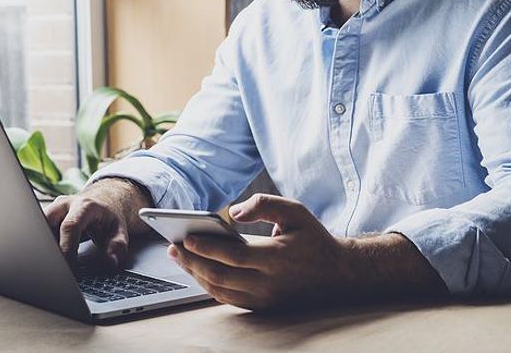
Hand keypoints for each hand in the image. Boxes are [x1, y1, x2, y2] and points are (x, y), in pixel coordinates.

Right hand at [44, 178, 151, 267]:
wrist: (102, 201)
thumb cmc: (108, 217)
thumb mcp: (119, 230)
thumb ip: (118, 246)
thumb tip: (111, 262)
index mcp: (84, 206)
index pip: (70, 226)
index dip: (67, 247)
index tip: (69, 267)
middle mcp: (65, 204)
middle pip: (46, 223)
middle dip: (47, 246)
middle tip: (55, 267)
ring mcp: (53, 208)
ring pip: (38, 226)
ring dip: (43, 245)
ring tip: (52, 262)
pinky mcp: (46, 216)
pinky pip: (38, 230)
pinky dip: (43, 244)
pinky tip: (49, 256)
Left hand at [168, 193, 349, 310]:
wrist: (337, 274)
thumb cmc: (312, 239)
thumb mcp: (295, 211)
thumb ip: (265, 204)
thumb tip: (234, 211)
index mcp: (276, 259)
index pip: (234, 256)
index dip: (207, 248)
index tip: (185, 238)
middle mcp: (268, 283)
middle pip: (220, 276)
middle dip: (191, 262)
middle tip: (173, 248)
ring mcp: (264, 299)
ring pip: (220, 291)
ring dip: (196, 274)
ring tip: (180, 257)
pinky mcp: (262, 307)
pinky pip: (228, 299)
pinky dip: (208, 285)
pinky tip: (197, 269)